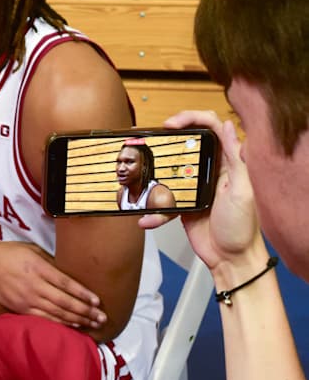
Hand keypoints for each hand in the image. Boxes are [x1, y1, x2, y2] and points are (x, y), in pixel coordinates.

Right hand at [0, 239, 105, 328]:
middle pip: (64, 302)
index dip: (82, 294)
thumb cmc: (10, 253)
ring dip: (76, 320)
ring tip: (91, 324)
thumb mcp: (32, 250)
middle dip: (85, 311)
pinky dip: (59, 323)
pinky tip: (71, 326)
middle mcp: (34, 285)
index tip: (97, 301)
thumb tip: (69, 273)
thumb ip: (50, 262)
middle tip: (101, 318)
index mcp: (38, 268)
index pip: (65, 283)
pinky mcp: (20, 309)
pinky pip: (43, 319)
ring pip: (56, 313)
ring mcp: (26, 299)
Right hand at [139, 110, 260, 270]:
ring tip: (136, 165)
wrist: (231, 261)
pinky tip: (147, 217)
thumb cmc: (242, 229)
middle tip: (150, 136)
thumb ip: (237, 159)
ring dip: (153, 168)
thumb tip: (228, 125)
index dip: (191, 118)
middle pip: (187, 141)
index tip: (172, 124)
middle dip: (167, 136)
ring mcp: (194, 185)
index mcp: (227, 162)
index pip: (211, 128)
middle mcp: (210, 169)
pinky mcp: (183, 203)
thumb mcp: (242, 192)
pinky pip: (163, 198)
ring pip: (170, 167)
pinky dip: (154, 210)